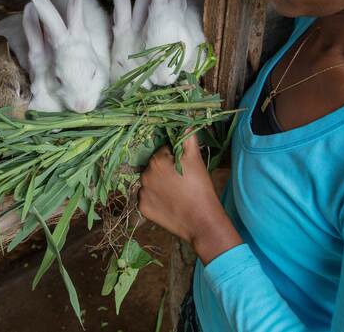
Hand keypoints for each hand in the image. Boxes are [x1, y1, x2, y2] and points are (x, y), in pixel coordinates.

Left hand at [138, 134, 242, 263]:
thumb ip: (187, 138)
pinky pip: (147, 198)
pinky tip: (169, 203)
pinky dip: (156, 199)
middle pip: (155, 167)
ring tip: (176, 193)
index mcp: (156, 160)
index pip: (164, 152)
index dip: (175, 158)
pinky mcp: (143, 208)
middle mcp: (144, 175)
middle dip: (166, 171)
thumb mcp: (196, 159)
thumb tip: (184, 123)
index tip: (184, 168)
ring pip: (150, 182)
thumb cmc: (200, 187)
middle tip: (182, 181)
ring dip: (159, 184)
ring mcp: (142, 193)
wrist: (201, 221)